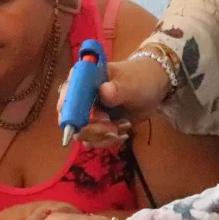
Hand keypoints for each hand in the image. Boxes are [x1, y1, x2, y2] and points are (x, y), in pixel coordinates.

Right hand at [56, 56, 171, 148]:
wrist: (152, 88)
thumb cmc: (139, 79)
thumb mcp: (130, 83)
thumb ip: (116, 89)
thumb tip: (104, 92)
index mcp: (82, 79)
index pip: (66, 97)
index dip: (74, 112)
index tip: (93, 118)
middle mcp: (79, 98)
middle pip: (73, 122)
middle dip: (94, 129)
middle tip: (113, 127)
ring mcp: (87, 114)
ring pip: (84, 135)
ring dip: (105, 136)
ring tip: (124, 126)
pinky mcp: (97, 127)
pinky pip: (95, 141)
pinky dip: (109, 141)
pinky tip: (123, 133)